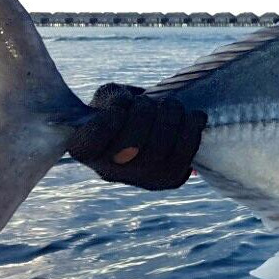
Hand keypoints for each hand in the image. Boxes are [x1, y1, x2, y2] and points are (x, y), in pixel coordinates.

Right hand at [66, 83, 206, 190]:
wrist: (148, 128)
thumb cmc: (123, 109)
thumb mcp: (109, 98)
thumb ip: (112, 97)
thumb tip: (125, 103)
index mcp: (85, 149)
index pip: (89, 142)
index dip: (107, 122)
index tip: (120, 106)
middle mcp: (109, 171)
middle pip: (128, 147)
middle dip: (145, 115)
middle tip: (149, 101)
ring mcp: (140, 179)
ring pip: (157, 152)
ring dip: (170, 120)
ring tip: (172, 105)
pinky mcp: (168, 180)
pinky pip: (183, 157)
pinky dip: (192, 131)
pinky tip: (194, 116)